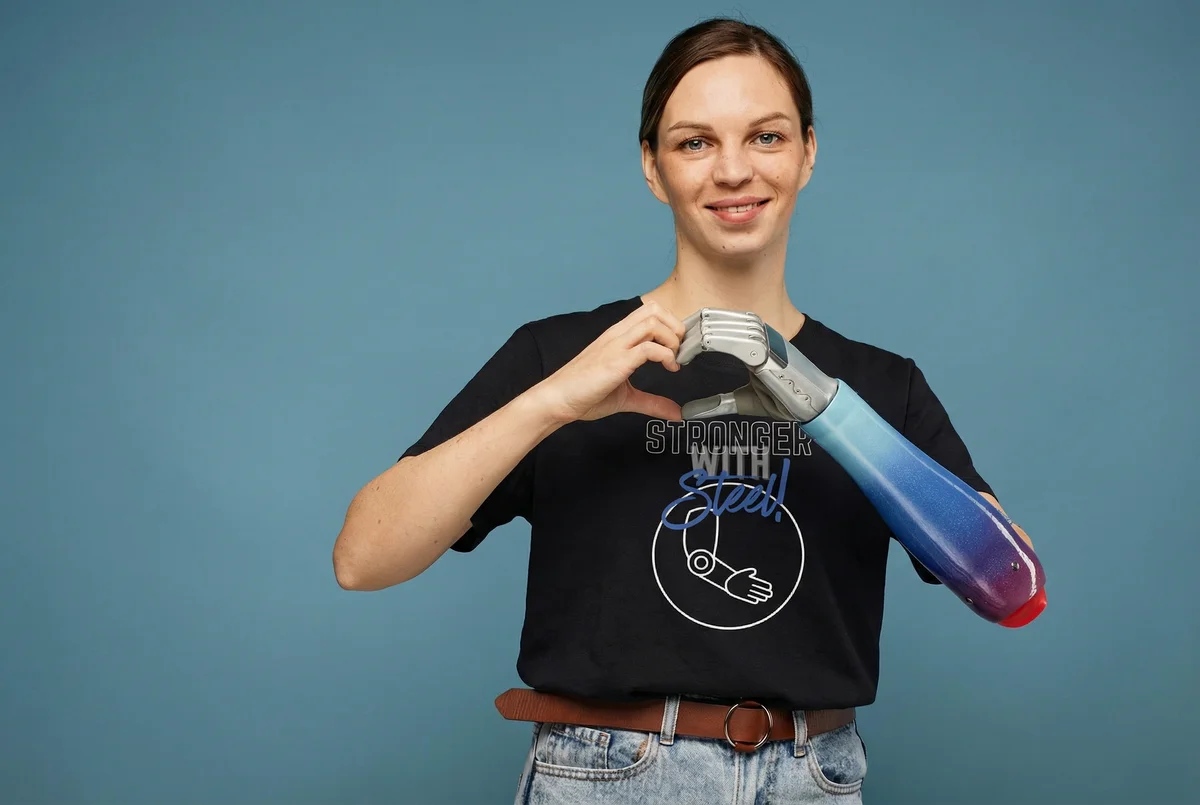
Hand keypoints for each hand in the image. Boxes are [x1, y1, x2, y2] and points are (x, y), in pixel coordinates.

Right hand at [530, 301, 685, 423]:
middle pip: (655, 309)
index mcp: (618, 337)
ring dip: (672, 339)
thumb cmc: (584, 394)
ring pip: (653, 322)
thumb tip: (675, 413)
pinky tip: (668, 368)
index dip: (671, 325)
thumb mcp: (626, 397)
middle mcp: (617, 335)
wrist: (557, 400)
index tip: (679, 348)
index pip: (650, 312)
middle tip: (680, 350)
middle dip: (675, 327)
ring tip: (674, 360)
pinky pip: (647, 347)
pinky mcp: (616, 361)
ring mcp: (616, 346)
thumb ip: (652, 402)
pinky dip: (665, 355)